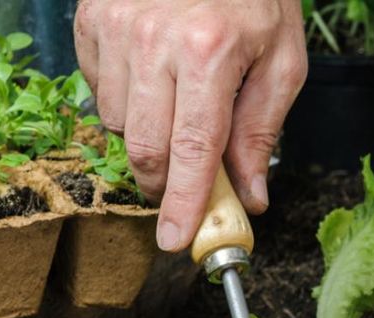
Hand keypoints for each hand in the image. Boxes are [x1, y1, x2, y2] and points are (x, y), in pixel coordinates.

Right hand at [74, 0, 307, 250]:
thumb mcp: (283, 60)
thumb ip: (262, 132)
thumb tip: (250, 198)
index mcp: (209, 52)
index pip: (192, 150)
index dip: (183, 203)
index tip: (175, 240)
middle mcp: (153, 40)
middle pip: (145, 148)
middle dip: (164, 183)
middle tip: (185, 188)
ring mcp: (114, 27)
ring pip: (118, 124)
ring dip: (148, 136)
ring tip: (180, 106)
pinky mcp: (90, 18)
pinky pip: (98, 90)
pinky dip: (126, 100)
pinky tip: (155, 78)